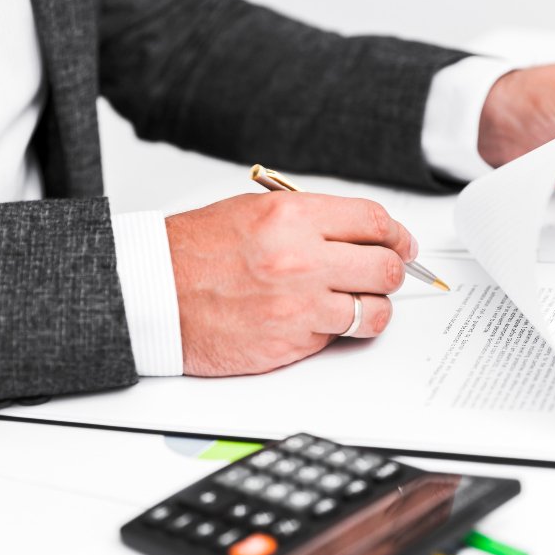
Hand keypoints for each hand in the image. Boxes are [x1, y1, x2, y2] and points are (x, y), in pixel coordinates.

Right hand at [165, 193, 416, 376]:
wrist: (151, 292)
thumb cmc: (195, 251)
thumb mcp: (255, 210)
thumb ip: (311, 219)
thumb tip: (359, 233)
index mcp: (293, 218)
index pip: (374, 222)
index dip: (398, 235)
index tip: (402, 244)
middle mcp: (301, 260)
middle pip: (385, 269)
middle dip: (392, 272)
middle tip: (386, 274)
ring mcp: (298, 307)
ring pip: (372, 312)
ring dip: (371, 308)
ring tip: (355, 302)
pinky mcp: (290, 344)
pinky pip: (335, 338)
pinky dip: (332, 331)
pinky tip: (312, 319)